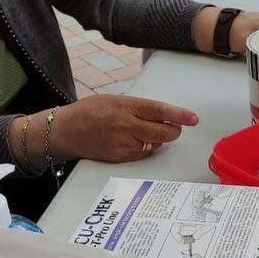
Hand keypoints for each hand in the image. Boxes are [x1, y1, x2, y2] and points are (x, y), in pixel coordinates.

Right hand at [53, 95, 198, 162]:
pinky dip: (146, 147)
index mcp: (125, 107)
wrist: (66, 131)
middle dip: (174, 130)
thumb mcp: (115, 99)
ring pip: (155, 145)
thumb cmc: (89, 112)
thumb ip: (138, 107)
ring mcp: (123, 144)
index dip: (180, 115)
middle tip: (176, 127)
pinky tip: (135, 140)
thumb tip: (163, 113)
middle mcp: (125, 126)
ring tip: (144, 130)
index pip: (160, 111)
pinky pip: (143, 154)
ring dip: (158, 139)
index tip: (192, 118)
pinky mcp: (120, 158)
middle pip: (163, 133)